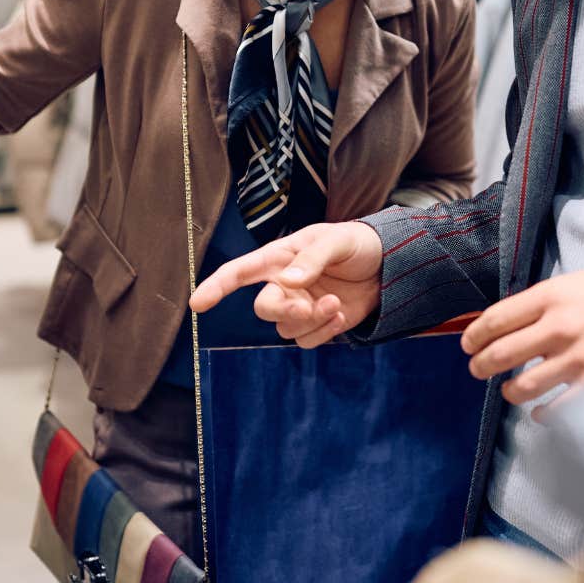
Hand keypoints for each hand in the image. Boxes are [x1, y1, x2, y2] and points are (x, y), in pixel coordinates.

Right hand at [188, 221, 383, 348]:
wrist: (386, 265)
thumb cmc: (354, 243)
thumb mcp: (335, 241)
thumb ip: (311, 259)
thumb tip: (287, 282)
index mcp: (279, 258)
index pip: (240, 272)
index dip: (216, 286)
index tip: (197, 303)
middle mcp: (282, 285)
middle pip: (264, 308)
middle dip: (283, 311)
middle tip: (307, 307)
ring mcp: (298, 307)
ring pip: (286, 329)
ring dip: (312, 320)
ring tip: (335, 302)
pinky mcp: (316, 325)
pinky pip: (307, 341)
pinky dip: (324, 332)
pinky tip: (341, 314)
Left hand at [462, 269, 583, 418]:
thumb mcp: (577, 284)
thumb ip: (542, 303)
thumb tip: (504, 323)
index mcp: (552, 297)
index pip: (496, 318)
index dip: (474, 335)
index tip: (468, 344)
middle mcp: (560, 327)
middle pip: (500, 353)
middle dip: (480, 365)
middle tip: (477, 369)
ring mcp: (577, 360)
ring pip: (521, 387)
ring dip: (508, 391)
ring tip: (509, 389)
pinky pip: (555, 412)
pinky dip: (542, 416)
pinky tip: (540, 412)